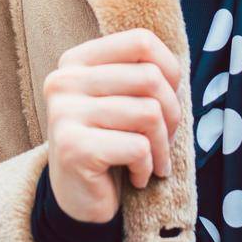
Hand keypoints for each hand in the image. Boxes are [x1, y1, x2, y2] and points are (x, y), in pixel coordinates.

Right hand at [42, 27, 183, 223]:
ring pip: (149, 113)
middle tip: (165, 141)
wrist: (78, 200)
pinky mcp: (73, 148)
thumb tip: (177, 70)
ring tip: (152, 161)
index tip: (168, 100)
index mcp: (77, 61)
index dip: (170, 70)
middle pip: (150, 77)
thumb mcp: (123, 101)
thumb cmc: (109, 144)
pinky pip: (137, 148)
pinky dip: (147, 167)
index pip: (140, 41)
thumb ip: (141, 76)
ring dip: (161, 146)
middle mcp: (65, 81)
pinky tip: (136, 177)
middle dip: (172, 115)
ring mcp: (65, 113)